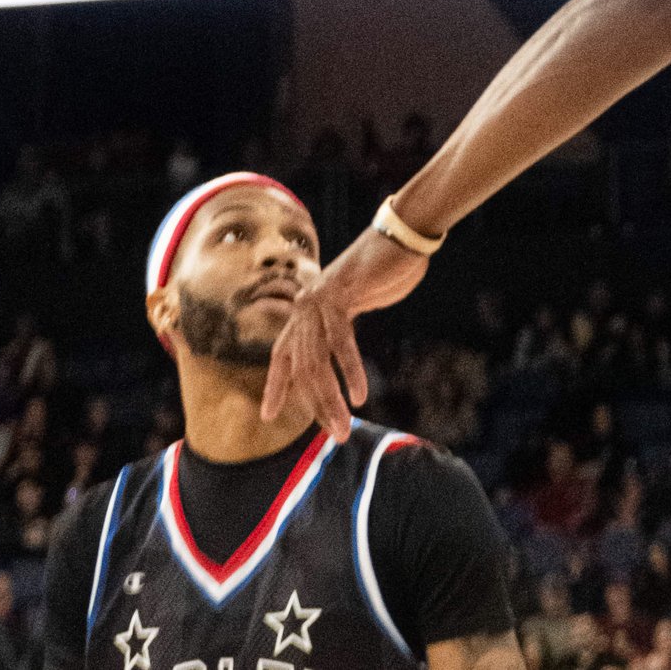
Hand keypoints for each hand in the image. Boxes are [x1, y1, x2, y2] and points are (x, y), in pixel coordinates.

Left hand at [261, 223, 425, 437]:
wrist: (402, 235)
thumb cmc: (383, 271)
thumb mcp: (356, 304)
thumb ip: (340, 327)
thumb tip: (335, 358)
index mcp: (305, 310)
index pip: (282, 355)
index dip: (276, 386)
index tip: (268, 415)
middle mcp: (304, 306)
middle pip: (303, 369)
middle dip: (317, 407)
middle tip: (335, 436)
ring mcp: (318, 300)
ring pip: (316, 362)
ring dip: (331, 400)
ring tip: (344, 427)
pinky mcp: (338, 294)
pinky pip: (340, 343)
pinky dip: (350, 371)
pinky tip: (360, 394)